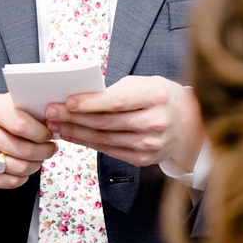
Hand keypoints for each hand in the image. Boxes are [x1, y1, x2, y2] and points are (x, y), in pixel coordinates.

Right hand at [0, 93, 55, 191]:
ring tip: (38, 159)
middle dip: (44, 151)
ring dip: (35, 165)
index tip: (49, 135)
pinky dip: (21, 178)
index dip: (42, 133)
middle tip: (50, 149)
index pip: (22, 124)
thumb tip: (55, 119)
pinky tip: (23, 170)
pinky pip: (8, 182)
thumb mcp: (2, 106)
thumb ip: (26, 109)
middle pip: (23, 149)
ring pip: (18, 167)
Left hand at [45, 75, 203, 167]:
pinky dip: (88, 143)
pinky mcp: (144, 158)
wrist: (191, 124)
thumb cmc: (163, 98)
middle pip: (106, 122)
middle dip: (74, 118)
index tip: (67, 101)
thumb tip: (82, 97)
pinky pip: (109, 150)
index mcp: (156, 97)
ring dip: (76, 133)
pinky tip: (74, 136)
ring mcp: (150, 144)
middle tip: (51, 113)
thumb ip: (117, 90)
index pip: (116, 102)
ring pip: (104, 139)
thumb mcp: (145, 84)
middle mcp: (154, 122)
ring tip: (56, 126)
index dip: (90, 103)